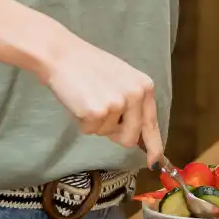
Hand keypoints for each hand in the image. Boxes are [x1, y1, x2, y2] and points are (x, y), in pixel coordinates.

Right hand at [42, 31, 163, 164]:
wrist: (63, 55)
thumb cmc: (89, 66)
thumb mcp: (121, 80)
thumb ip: (133, 103)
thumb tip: (137, 136)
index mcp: (144, 86)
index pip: (152, 123)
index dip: (154, 146)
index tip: (155, 163)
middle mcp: (136, 95)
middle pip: (130, 137)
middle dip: (114, 133)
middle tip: (100, 111)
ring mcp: (118, 104)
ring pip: (107, 134)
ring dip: (96, 123)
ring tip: (88, 98)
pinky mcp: (97, 112)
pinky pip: (90, 131)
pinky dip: (82, 122)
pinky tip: (79, 101)